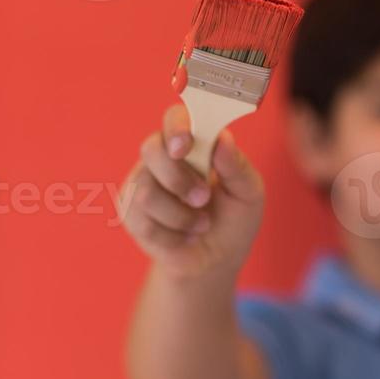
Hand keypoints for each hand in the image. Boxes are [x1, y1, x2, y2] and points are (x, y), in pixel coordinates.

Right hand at [118, 103, 264, 280]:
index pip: (175, 118)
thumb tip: (223, 139)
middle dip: (178, 179)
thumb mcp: (248, 194)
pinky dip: (171, 236)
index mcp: (193, 143)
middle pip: (151, 149)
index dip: (177, 127)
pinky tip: (184, 237)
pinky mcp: (130, 213)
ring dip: (181, 216)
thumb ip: (238, 166)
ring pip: (146, 192)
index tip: (187, 145)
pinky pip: (142, 222)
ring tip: (201, 224)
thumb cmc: (233, 219)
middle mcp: (162, 157)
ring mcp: (142, 183)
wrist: (216, 260)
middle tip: (203, 199)